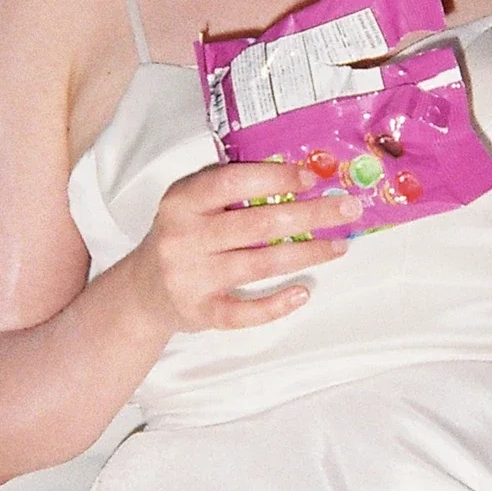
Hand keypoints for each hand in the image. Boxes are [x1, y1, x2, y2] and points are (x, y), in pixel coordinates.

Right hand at [129, 161, 360, 333]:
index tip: (312, 178)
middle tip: (348, 209)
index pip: (231, 181)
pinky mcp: (200, 312)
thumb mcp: (191, 204)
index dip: (275, 178)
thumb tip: (299, 178)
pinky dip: (277, 304)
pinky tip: (303, 292)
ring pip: (260, 264)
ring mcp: (191, 278)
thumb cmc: (181, 236)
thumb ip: (228, 188)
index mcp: (182, 201)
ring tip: (338, 246)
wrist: (143, 291)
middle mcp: (183, 237)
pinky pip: (245, 312)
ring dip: (307, 254)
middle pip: (257, 224)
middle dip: (310, 215)